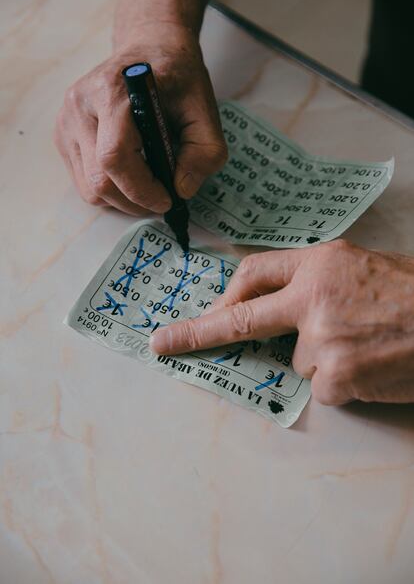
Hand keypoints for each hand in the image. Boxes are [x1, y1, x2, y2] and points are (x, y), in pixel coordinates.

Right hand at [54, 24, 226, 214]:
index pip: (114, 156)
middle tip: (162, 199)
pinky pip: (83, 181)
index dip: (141, 189)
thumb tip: (182, 189)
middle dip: (135, 201)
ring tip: (148, 187)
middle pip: (99, 180)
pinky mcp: (63, 136)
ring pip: (88, 188)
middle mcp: (79, 106)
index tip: (168, 199)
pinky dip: (110, 190)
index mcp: (112, 91)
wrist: (149, 48)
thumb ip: (204, 151)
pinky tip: (132, 174)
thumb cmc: (177, 77)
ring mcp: (66, 122)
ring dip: (122, 199)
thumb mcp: (205, 109)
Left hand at [150, 239, 413, 404]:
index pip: (255, 272)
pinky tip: (373, 369)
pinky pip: (323, 385)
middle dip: (197, 332)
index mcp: (320, 261)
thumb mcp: (362, 266)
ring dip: (325, 358)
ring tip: (366, 346)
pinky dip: (343, 383)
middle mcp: (311, 297)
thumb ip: (317, 280)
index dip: (227, 293)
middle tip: (164, 344)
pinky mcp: (335, 377)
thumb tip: (282, 303)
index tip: (204, 309)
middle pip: (241, 318)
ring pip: (299, 359)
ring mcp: (321, 339)